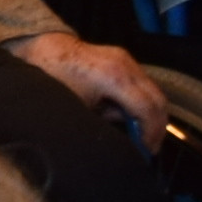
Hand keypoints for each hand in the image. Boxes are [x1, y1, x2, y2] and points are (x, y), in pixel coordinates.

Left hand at [13, 31, 169, 137]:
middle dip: (156, 127)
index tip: (145, 152)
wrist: (44, 50)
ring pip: (154, 92)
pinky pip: (143, 84)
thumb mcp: (77, 110)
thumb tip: (123, 143)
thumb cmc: (54, 80)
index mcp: (114, 78)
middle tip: (148, 148)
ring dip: (150, 115)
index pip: (147, 109)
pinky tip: (127, 116)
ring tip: (138, 135)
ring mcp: (126, 59)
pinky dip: (142, 102)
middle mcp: (125, 65)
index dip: (150, 134)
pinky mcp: (123, 58)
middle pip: (158, 100)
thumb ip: (104, 125)